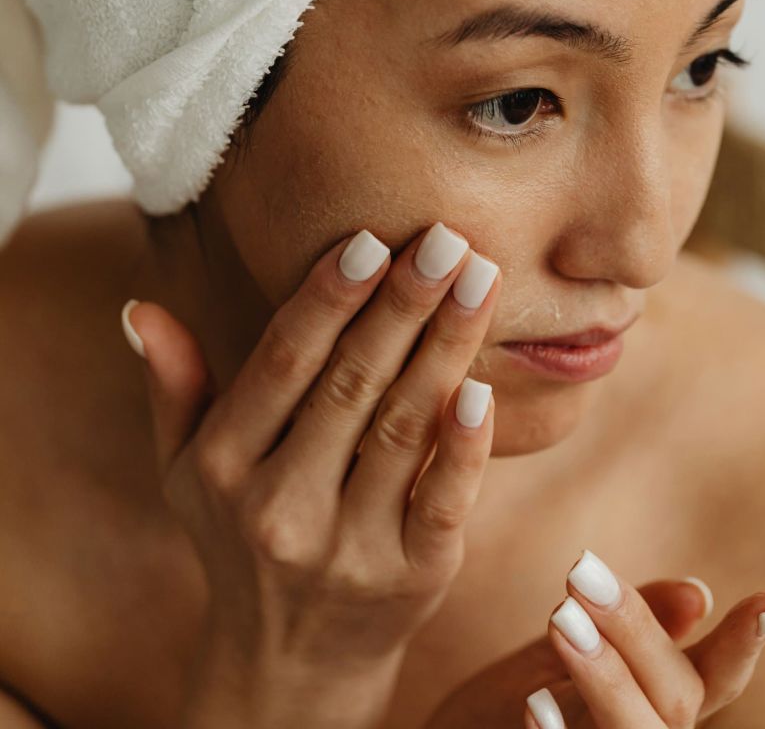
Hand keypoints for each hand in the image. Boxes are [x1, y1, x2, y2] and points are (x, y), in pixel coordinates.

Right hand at [122, 222, 501, 727]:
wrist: (288, 665)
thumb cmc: (239, 538)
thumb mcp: (186, 471)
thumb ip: (174, 386)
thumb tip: (141, 310)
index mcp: (224, 465)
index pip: (283, 362)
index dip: (328, 298)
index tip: (371, 240)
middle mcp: (280, 507)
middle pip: (351, 383)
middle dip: (402, 304)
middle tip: (445, 239)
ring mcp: (349, 546)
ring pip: (404, 426)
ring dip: (447, 346)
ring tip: (481, 279)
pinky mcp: (413, 577)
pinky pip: (443, 500)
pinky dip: (466, 445)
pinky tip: (484, 386)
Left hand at [422, 577, 712, 728]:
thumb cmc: (506, 707)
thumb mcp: (563, 654)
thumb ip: (628, 629)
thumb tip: (697, 593)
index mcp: (652, 704)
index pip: (715, 678)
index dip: (742, 645)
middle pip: (676, 697)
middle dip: (635, 632)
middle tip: (581, 571)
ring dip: (604, 678)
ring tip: (561, 620)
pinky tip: (536, 703)